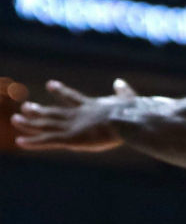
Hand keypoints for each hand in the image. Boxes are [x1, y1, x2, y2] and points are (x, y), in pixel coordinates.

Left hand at [9, 79, 136, 151]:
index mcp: (92, 106)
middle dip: (39, 110)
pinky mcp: (70, 138)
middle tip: (25, 106)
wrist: (127, 120)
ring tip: (16, 119)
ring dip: (30, 123)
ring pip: (46, 124)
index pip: (72, 97)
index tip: (50, 84)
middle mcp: (78, 115)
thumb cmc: (132, 111)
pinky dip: (33, 142)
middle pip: (54, 112)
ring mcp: (73, 126)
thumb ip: (123, 92)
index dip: (61, 91)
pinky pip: (47, 140)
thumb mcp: (128, 99)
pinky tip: (19, 141)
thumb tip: (119, 82)